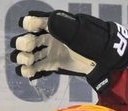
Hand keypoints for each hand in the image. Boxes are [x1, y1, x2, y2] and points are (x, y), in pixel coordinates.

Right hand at [9, 10, 127, 91]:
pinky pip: (37, 68)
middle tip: (29, 49)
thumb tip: (39, 20)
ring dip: (23, 58)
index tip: (30, 28)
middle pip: (26, 40)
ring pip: (29, 54)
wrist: (104, 58)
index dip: (27, 24)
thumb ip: (58, 25)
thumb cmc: (91, 42)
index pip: (31, 22)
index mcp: (53, 26)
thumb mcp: (76, 31)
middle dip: (22, 44)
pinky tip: (28, 73)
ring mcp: (51, 52)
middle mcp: (49, 38)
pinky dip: (29, 71)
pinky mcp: (54, 65)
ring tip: (28, 62)